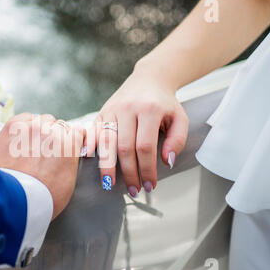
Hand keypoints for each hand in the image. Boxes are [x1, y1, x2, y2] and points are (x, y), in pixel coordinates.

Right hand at [0, 113, 84, 219]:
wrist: (17, 205)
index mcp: (15, 126)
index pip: (32, 120)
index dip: (34, 135)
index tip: (32, 149)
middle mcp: (36, 126)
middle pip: (49, 124)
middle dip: (48, 137)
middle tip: (44, 158)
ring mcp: (54, 137)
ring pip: (64, 130)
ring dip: (62, 141)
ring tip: (57, 161)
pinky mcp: (69, 149)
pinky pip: (79, 136)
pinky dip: (78, 143)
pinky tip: (72, 155)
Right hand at [88, 64, 188, 195]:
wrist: (149, 79)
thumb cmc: (165, 103)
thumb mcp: (180, 118)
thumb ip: (177, 140)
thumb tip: (167, 162)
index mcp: (149, 110)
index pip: (145, 147)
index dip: (147, 169)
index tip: (150, 185)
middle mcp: (128, 108)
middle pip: (124, 147)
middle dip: (129, 173)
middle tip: (134, 190)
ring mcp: (112, 109)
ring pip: (106, 142)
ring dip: (107, 166)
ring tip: (110, 184)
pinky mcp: (102, 111)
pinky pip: (93, 131)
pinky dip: (90, 145)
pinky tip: (89, 160)